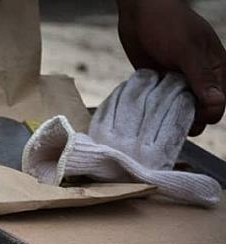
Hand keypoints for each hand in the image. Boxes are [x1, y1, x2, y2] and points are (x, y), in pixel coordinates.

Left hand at [117, 0, 225, 134]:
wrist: (139, 12)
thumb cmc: (168, 24)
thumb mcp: (186, 50)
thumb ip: (202, 78)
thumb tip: (217, 104)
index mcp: (215, 70)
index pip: (217, 106)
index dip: (203, 115)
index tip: (185, 115)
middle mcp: (198, 78)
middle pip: (197, 112)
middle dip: (184, 118)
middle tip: (166, 116)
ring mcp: (178, 81)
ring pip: (177, 109)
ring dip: (166, 114)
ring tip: (155, 109)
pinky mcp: (159, 82)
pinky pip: (159, 102)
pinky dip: (154, 106)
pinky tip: (146, 104)